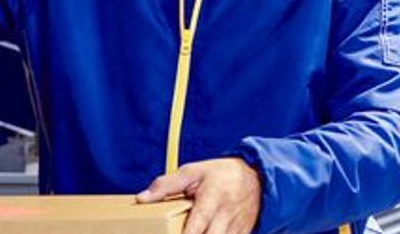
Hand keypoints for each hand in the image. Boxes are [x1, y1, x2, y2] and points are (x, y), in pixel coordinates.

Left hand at [137, 158, 262, 233]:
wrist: (257, 178)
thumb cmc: (221, 174)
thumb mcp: (193, 171)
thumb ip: (166, 185)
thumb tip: (142, 198)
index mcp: (212, 198)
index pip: (196, 225)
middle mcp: (226, 215)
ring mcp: (236, 227)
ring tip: (187, 232)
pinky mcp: (242, 233)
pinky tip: (206, 233)